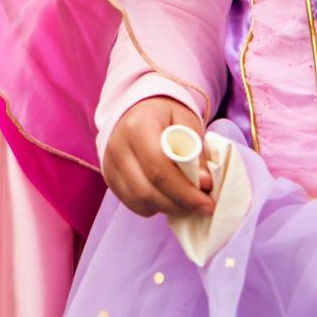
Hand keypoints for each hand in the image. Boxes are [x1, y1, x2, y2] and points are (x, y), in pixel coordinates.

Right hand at [103, 96, 214, 217]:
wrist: (139, 109)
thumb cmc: (166, 115)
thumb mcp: (187, 122)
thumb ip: (195, 151)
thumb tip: (202, 183)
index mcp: (137, 127)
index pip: (158, 168)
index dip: (184, 190)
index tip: (207, 201)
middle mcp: (117, 146)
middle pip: (146, 190)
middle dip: (179, 204)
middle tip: (203, 206)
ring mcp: (109, 163)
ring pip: (139, 201)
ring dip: (168, 208)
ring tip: (187, 202)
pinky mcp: (109, 177)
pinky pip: (132, 203)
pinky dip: (154, 207)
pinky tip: (168, 198)